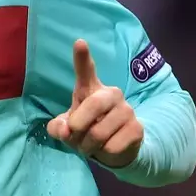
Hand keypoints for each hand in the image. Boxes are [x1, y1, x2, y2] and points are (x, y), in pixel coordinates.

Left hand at [46, 40, 142, 167]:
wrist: (115, 149)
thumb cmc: (86, 130)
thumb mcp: (67, 129)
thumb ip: (58, 127)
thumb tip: (64, 130)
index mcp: (91, 89)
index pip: (86, 70)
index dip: (82, 57)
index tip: (79, 42)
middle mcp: (111, 94)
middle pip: (92, 105)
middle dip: (77, 125)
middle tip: (73, 136)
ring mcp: (126, 110)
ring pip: (99, 132)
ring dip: (88, 145)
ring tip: (90, 144)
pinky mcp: (137, 128)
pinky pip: (111, 146)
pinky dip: (103, 153)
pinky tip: (107, 148)